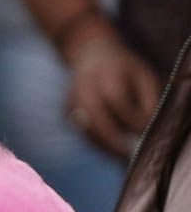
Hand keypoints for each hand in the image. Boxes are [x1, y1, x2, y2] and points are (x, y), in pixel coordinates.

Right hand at [65, 30, 160, 159]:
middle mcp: (83, 87)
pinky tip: (109, 147)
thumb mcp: (143, 75)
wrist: (89, 56)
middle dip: (111, 140)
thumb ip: (147, 99)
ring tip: (119, 156)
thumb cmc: (124, 68)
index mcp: (106, 74)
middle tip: (126, 156)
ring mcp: (71, 100)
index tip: (144, 130)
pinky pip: (81, 131)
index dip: (131, 118)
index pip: (116, 100)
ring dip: (102, 145)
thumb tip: (144, 128)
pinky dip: (95, 141)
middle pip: (94, 119)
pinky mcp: (65, 111)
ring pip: (85, 130)